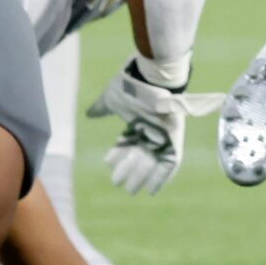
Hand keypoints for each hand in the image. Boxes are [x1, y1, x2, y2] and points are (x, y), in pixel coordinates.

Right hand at [88, 58, 221, 194]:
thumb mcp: (112, 99)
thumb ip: (102, 108)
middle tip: (117, 182)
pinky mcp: (175, 137)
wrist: (152, 74)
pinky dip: (162, 176)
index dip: (118, 154)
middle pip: (141, 154)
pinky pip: (171, 161)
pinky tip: (151, 189)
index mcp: (139, 119)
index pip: (129, 142)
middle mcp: (152, 128)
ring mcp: (164, 132)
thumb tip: (89, 113)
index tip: (108, 162)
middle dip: (130, 170)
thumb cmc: (132, 85)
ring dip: (142, 176)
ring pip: (153, 161)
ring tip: (130, 189)